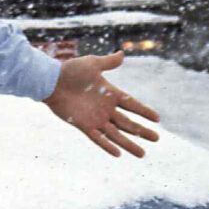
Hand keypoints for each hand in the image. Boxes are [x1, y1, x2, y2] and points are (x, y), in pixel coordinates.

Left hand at [42, 51, 159, 157]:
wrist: (51, 81)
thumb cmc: (70, 71)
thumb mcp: (92, 64)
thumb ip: (108, 62)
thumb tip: (122, 53)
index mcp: (110, 94)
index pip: (131, 104)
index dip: (144, 111)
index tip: (157, 119)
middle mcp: (105, 108)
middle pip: (128, 123)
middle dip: (142, 131)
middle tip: (156, 139)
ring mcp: (95, 118)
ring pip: (116, 134)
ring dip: (129, 144)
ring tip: (143, 154)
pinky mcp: (84, 125)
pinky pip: (98, 138)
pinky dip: (107, 146)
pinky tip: (118, 154)